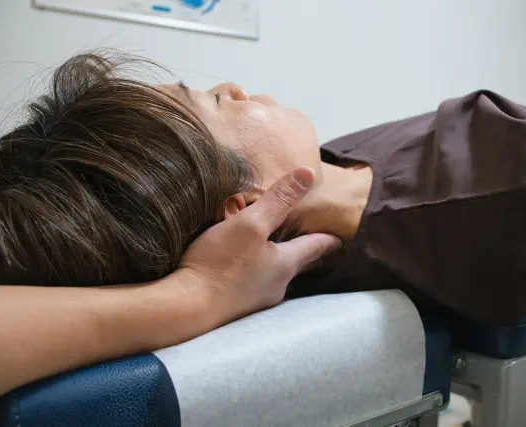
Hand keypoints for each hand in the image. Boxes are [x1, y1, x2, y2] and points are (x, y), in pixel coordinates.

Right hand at [178, 167, 341, 324]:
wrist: (185, 308)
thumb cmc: (220, 263)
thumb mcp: (251, 223)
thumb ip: (279, 200)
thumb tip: (309, 174)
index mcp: (285, 264)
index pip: (316, 247)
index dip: (328, 238)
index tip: (340, 236)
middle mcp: (276, 285)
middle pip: (297, 263)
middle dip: (303, 250)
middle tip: (310, 240)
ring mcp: (255, 299)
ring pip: (274, 275)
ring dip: (275, 261)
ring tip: (273, 250)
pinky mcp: (234, 306)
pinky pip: (252, 284)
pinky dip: (253, 271)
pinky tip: (241, 267)